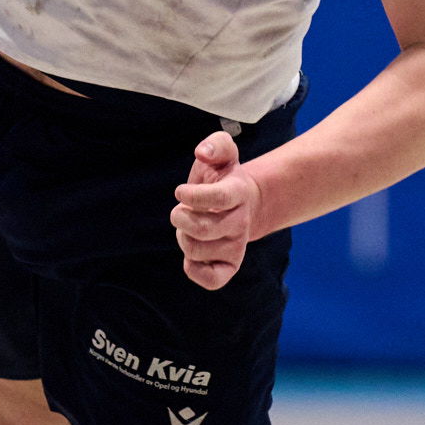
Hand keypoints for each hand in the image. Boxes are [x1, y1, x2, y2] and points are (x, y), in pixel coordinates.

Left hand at [171, 130, 260, 290]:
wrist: (243, 204)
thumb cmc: (223, 178)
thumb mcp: (221, 153)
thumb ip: (215, 145)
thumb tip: (202, 152)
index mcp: (238, 192)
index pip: (218, 198)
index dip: (193, 196)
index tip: (180, 191)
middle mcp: (241, 222)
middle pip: (202, 229)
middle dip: (180, 218)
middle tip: (181, 210)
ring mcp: (236, 246)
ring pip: (197, 251)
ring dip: (183, 238)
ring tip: (190, 227)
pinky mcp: (230, 266)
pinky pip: (212, 280)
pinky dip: (194, 270)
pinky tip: (191, 255)